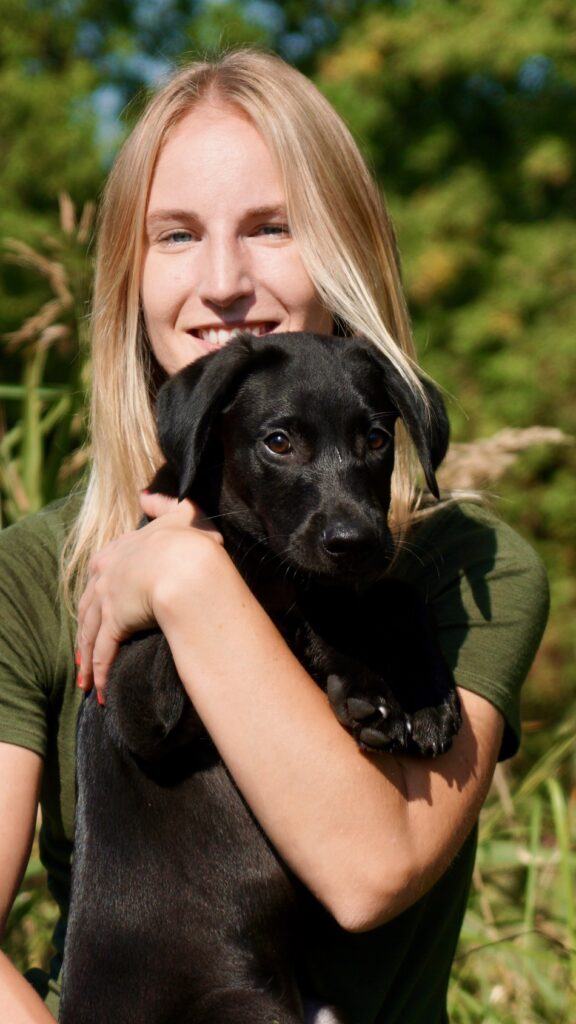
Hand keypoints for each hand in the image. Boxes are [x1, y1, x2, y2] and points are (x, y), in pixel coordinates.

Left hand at [76, 492, 222, 697]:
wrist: (186, 565)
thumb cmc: (190, 542)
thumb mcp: (182, 513)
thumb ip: (163, 503)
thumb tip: (146, 494)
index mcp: (119, 549)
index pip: (101, 576)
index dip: (99, 595)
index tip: (97, 610)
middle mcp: (106, 574)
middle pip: (87, 606)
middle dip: (84, 631)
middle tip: (82, 653)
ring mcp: (107, 598)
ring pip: (89, 632)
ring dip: (86, 658)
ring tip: (86, 679)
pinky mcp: (114, 622)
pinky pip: (103, 652)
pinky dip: (100, 671)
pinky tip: (100, 689)